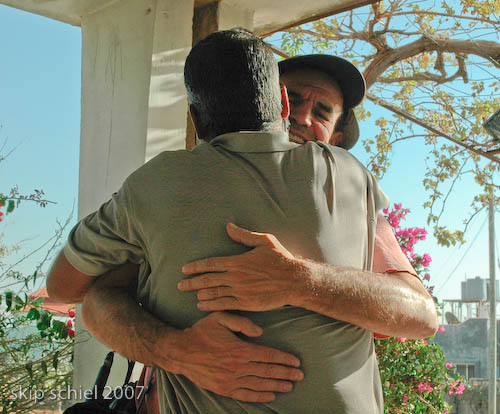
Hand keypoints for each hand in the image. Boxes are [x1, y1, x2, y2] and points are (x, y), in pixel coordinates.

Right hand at [163, 311, 302, 401]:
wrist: (181, 351)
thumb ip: (242, 322)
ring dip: (277, 385)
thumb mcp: (220, 317)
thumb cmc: (202, 332)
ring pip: (260, 384)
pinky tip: (271, 394)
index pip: (268, 355)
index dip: (284, 359)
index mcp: (239, 349)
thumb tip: (261, 332)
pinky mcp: (223, 389)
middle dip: (286, 373)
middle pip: (268, 371)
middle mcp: (237, 367)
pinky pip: (246, 395)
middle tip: (300, 375)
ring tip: (291, 385)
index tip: (296, 361)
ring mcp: (230, 380)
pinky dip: (260, 396)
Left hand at [179, 223, 301, 311]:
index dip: (196, 267)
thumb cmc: (280, 259)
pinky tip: (202, 305)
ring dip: (199, 294)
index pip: (211, 264)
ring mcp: (240, 291)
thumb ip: (244, 235)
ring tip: (190, 294)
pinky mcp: (246, 303)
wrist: (294, 281)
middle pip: (207, 279)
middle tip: (179, 285)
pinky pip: (223, 305)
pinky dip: (210, 305)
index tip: (185, 269)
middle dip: (191, 282)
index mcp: (238, 261)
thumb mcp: (264, 241)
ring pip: (213, 293)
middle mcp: (236, 276)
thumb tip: (228, 226)